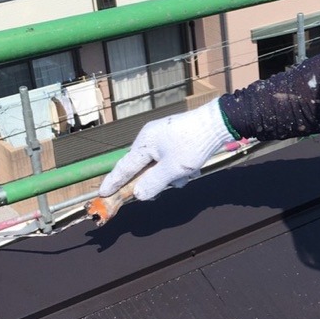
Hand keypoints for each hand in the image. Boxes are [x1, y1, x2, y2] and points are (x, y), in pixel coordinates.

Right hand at [97, 99, 235, 200]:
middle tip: (169, 183)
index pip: (124, 167)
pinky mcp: (175, 138)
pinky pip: (170, 159)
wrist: (217, 124)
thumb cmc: (193, 144)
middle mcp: (150, 138)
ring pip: (159, 165)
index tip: (102, 193)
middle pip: (143, 167)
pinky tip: (192, 167)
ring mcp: (163, 137)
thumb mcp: (172, 169)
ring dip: (172, 175)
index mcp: (144, 143)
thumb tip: (138, 195)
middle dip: (156, 179)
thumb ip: (153, 183)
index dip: (113, 182)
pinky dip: (179, 167)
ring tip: (187, 173)